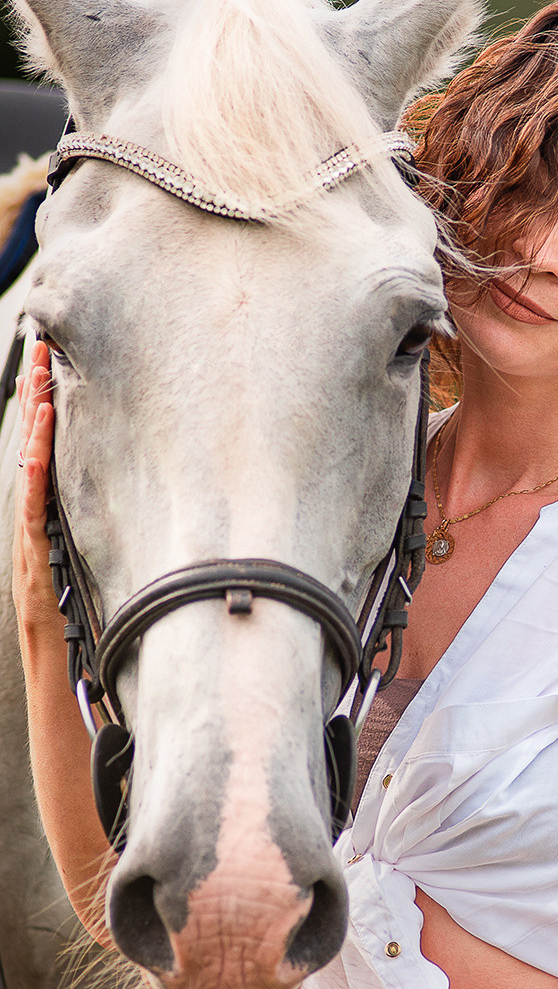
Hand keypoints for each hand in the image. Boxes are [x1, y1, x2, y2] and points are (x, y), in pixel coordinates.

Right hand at [12, 336, 58, 629]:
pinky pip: (32, 504)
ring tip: (38, 378)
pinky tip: (39, 446)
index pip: (39, 441)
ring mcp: (28, 523)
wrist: (50, 642)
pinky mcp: (32, 545)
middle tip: (39, 345)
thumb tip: (99, 481)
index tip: (45, 361)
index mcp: (42, 502)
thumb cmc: (66, 599)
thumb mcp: (74, 542)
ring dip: (33, 420)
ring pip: (28, 462)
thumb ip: (77, 512)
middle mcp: (30, 505)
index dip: (39, 401)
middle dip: (34, 392)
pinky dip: (35, 474)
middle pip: (30, 439)